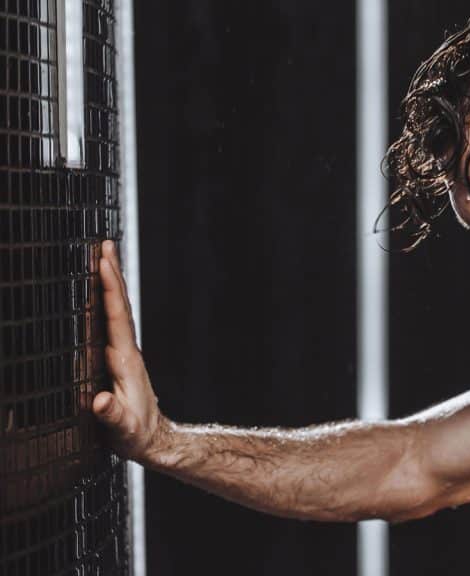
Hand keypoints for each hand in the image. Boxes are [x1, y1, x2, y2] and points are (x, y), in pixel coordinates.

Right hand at [92, 240, 165, 462]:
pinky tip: (98, 294)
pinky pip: (110, 323)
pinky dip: (106, 302)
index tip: (103, 261)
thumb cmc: (136, 436)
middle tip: (103, 243)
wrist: (154, 442)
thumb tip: (99, 402)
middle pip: (118, 305)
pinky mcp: (118, 360)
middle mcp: (127, 351)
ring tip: (102, 257)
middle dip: (111, 274)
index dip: (110, 288)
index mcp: (126, 360)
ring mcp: (124, 353)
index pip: (116, 316)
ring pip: (115, 311)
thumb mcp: (122, 429)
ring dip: (110, 283)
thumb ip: (111, 415)